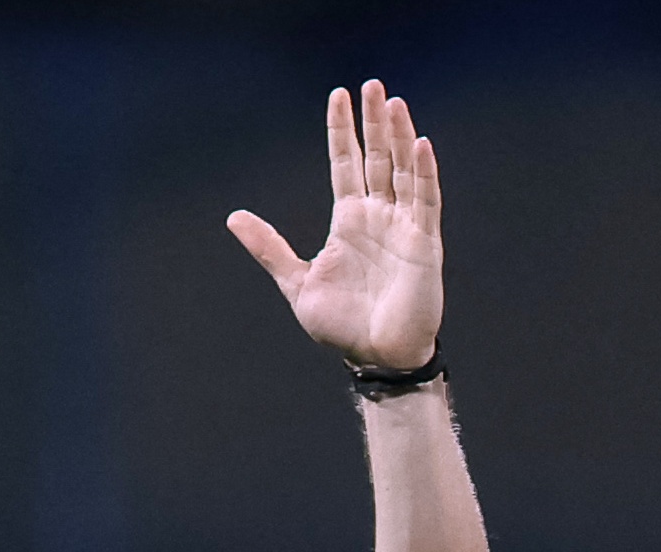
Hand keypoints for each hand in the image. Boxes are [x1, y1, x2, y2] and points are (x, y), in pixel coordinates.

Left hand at [225, 82, 444, 374]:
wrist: (374, 356)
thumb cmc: (342, 325)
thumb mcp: (297, 282)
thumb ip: (269, 248)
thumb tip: (234, 217)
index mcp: (349, 221)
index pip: (346, 163)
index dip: (342, 131)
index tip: (339, 95)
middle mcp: (378, 216)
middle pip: (378, 157)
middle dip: (375, 122)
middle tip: (371, 85)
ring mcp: (403, 226)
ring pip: (403, 170)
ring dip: (400, 136)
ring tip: (394, 102)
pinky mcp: (424, 243)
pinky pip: (426, 201)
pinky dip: (425, 172)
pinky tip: (421, 144)